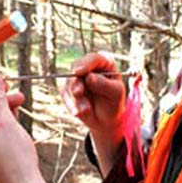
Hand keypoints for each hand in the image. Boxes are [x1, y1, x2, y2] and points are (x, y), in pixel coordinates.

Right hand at [61, 53, 125, 173]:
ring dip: (74, 99)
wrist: (109, 124)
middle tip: (80, 96)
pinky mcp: (69, 92)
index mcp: (105, 64)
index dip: (86, 63)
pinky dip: (70, 105)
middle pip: (76, 69)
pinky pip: (64, 95)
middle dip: (76, 85)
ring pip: (68, 84)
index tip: (80, 72)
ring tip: (83, 113)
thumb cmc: (117, 107)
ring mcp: (77, 80)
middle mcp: (90, 69)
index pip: (94, 58)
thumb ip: (105, 86)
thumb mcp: (116, 96)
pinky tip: (79, 114)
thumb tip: (91, 78)